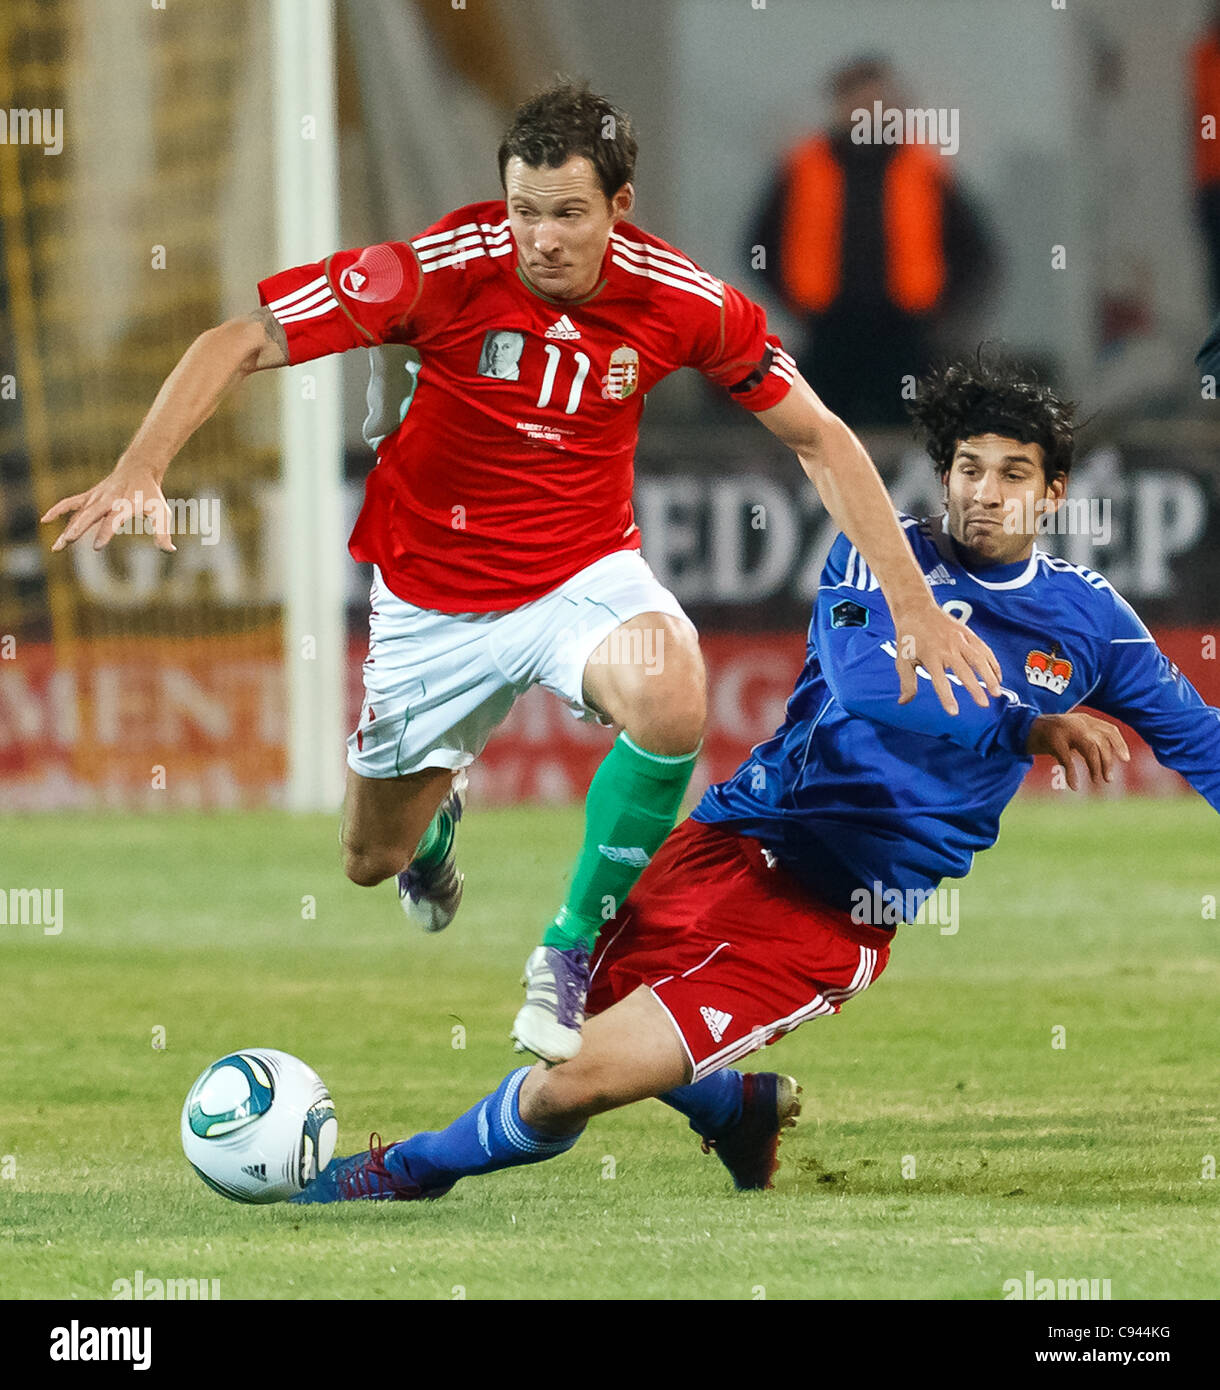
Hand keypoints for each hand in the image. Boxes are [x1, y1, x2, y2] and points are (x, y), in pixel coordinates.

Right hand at [41, 462, 175, 552]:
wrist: (138, 469)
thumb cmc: (150, 494)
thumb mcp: (161, 511)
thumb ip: (163, 532)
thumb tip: (169, 551)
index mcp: (124, 504)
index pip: (113, 520)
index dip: (105, 532)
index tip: (96, 547)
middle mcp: (108, 500)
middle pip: (91, 515)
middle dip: (79, 528)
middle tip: (68, 542)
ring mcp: (96, 498)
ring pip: (79, 514)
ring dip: (67, 528)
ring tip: (57, 546)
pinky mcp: (89, 497)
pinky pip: (71, 503)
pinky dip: (59, 510)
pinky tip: (45, 520)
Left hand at [892, 601, 1001, 713]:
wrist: (916, 609)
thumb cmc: (909, 637)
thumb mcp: (902, 660)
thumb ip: (907, 682)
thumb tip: (903, 702)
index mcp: (930, 656)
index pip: (940, 681)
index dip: (947, 697)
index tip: (954, 712)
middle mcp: (947, 648)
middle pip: (964, 671)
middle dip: (975, 688)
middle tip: (984, 704)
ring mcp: (959, 640)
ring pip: (978, 659)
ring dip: (989, 676)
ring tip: (996, 692)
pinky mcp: (968, 634)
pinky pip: (983, 649)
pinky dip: (992, 663)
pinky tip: (997, 676)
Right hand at [1026, 711, 1129, 790]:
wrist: (1019, 729)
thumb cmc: (1047, 735)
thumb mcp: (1070, 734)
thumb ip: (1086, 740)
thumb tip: (1106, 760)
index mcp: (1084, 719)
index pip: (1109, 730)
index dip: (1119, 745)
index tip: (1126, 759)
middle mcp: (1077, 722)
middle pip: (1101, 742)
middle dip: (1107, 762)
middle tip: (1108, 779)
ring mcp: (1064, 730)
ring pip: (1090, 749)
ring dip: (1095, 767)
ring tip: (1095, 781)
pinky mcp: (1053, 740)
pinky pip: (1067, 760)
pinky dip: (1072, 774)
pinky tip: (1074, 786)